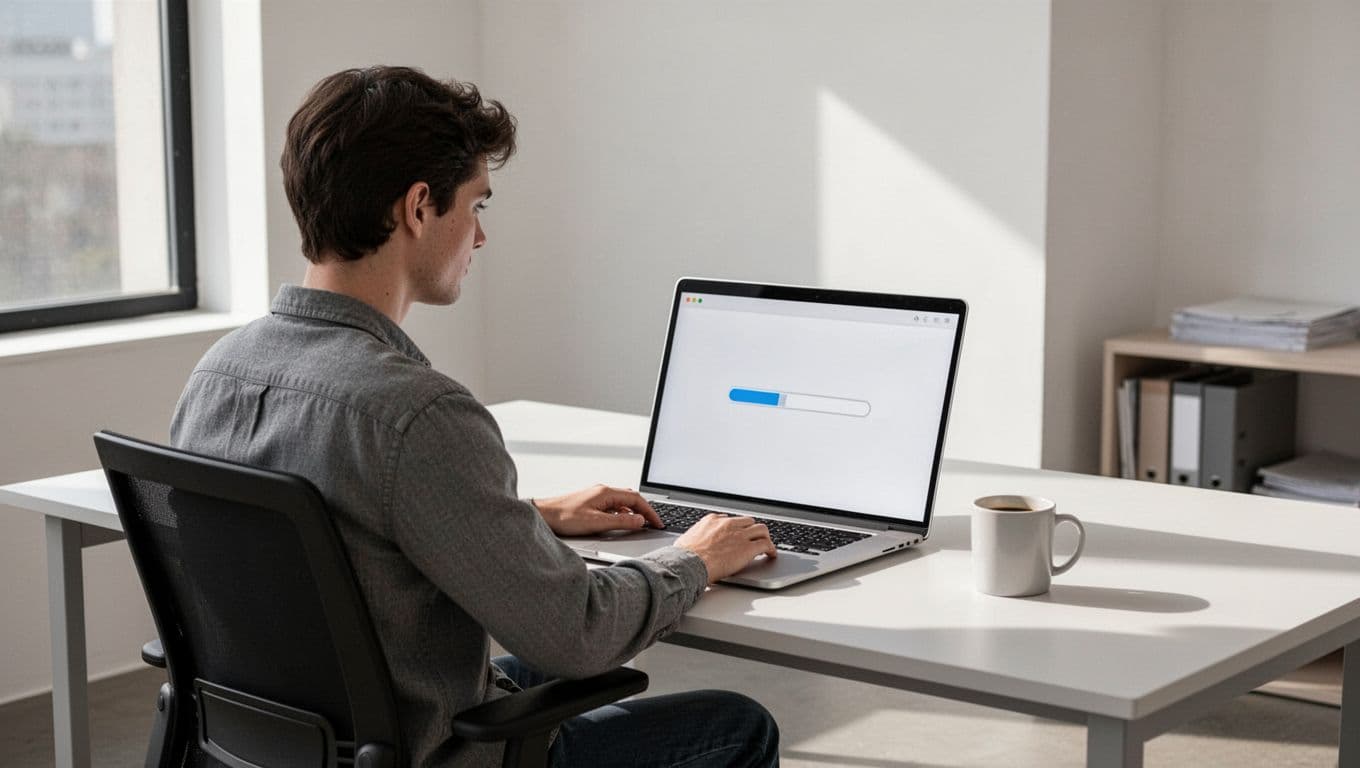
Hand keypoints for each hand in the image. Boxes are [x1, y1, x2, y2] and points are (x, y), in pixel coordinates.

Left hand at [533, 484, 663, 536]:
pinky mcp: (591, 502)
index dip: (650, 511)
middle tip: (653, 523)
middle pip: (631, 498)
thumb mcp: (597, 522)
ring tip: (641, 524)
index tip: (657, 523)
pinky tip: (621, 522)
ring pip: (622, 502)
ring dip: (634, 512)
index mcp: (606, 492)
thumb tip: (640, 521)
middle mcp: (603, 491)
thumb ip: (621, 522)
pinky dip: (622, 513)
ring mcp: (596, 496)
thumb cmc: (564, 517)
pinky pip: (613, 506)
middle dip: (645, 510)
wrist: (544, 515)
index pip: (637, 499)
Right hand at [674, 514, 776, 582]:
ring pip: (761, 529)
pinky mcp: (748, 548)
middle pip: (748, 521)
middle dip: (752, 530)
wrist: (689, 564)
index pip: (730, 519)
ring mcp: (740, 535)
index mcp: (712, 521)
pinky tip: (771, 554)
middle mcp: (728, 524)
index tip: (738, 533)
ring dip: (764, 537)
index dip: (736, 527)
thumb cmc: (684, 556)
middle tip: (754, 537)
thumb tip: (690, 543)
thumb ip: (695, 538)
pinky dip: (771, 549)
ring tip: (766, 544)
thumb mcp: (686, 539)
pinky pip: (766, 544)